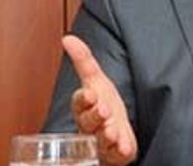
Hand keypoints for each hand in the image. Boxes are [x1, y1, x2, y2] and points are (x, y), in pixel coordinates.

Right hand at [62, 35, 137, 165]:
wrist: (115, 132)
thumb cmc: (102, 104)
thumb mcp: (96, 80)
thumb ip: (83, 60)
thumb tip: (67, 38)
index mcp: (84, 107)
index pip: (79, 102)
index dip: (83, 99)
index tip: (90, 94)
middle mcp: (90, 125)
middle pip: (88, 122)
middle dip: (94, 116)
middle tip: (103, 111)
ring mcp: (101, 141)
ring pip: (100, 139)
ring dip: (106, 134)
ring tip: (113, 130)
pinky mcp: (114, 153)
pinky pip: (116, 154)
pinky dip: (120, 151)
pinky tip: (125, 147)